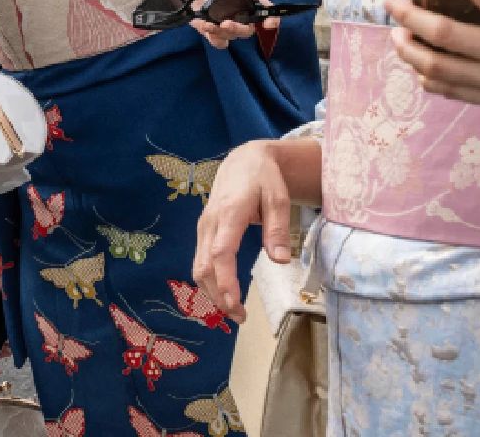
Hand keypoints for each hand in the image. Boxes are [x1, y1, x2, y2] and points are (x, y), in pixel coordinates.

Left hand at [166, 0, 271, 48]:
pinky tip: (205, 29)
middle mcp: (236, 9)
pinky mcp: (207, 26)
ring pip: (232, 36)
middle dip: (240, 30)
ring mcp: (222, 19)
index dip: (271, 18)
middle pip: (248, 28)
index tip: (268, 23)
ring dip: (223, 35)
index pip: (264, 8)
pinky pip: (216, 40)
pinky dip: (214, 39)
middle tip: (226, 24)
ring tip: (208, 25)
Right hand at [193, 139, 305, 321]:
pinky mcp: (203, 232)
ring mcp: (203, 227)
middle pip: (205, 266)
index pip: (221, 253)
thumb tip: (280, 261)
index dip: (225, 281)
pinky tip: (223, 296)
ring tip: (235, 313)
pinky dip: (209, 283)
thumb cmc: (263, 179)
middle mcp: (210, 222)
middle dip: (218, 295)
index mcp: (229, 213)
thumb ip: (277, 229)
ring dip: (212, 293)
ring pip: (199, 267)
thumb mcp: (278, 198)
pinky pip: (200, 261)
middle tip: (240, 317)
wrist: (242, 161)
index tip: (235, 304)